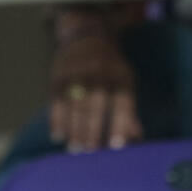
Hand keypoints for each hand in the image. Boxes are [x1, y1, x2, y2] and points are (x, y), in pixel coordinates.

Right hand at [48, 32, 140, 151]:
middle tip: (90, 152)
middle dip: (92, 131)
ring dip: (74, 130)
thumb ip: (128, 111)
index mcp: (120, 77)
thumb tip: (135, 138)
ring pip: (74, 107)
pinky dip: (56, 120)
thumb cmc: (111, 70)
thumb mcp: (125, 83)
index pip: (122, 103)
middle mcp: (98, 75)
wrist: (87, 38)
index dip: (119, 125)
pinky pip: (56, 102)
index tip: (116, 147)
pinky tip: (58, 136)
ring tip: (75, 149)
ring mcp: (76, 75)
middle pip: (94, 106)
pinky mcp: (58, 77)